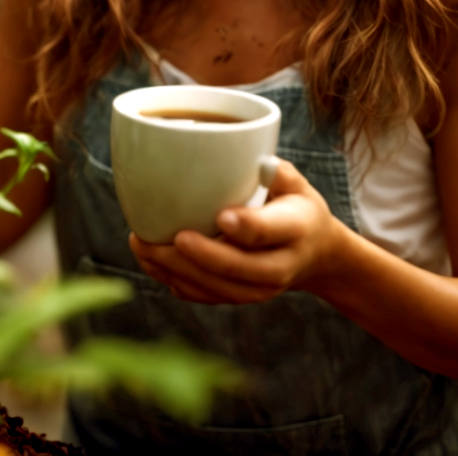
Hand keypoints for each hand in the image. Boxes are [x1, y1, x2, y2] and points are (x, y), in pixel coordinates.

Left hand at [128, 159, 347, 304]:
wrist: (313, 254)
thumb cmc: (296, 207)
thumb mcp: (298, 186)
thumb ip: (280, 173)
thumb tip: (261, 161)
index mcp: (295, 230)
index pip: (270, 232)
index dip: (246, 227)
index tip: (221, 216)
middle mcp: (280, 267)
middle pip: (240, 268)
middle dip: (202, 256)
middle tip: (169, 239)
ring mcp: (260, 289)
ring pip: (219, 288)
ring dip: (179, 272)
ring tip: (144, 247)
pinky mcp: (240, 298)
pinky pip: (207, 296)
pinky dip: (177, 282)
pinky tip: (151, 263)